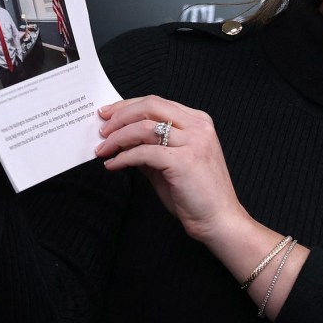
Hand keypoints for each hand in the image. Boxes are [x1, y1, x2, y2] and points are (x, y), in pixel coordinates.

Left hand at [96, 96, 249, 245]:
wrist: (219, 219)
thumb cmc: (197, 195)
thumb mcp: (171, 163)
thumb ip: (151, 147)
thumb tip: (122, 140)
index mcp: (198, 122)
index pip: (157, 102)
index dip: (128, 106)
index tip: (108, 114)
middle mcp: (198, 127)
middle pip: (150, 106)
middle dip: (120, 116)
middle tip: (102, 130)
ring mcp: (193, 142)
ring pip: (144, 127)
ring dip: (118, 138)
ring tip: (103, 150)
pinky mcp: (184, 161)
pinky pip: (144, 152)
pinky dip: (123, 158)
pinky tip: (113, 165)